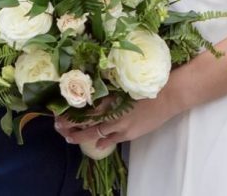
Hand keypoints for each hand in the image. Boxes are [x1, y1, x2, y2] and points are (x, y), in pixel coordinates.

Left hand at [54, 92, 175, 150]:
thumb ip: (109, 88)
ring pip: (95, 132)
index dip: (70, 112)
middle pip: (86, 121)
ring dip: (80, 136)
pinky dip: (102, 142)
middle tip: (58, 127)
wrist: (168, 94)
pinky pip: (112, 140)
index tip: (57, 112)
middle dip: (70, 126)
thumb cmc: (146, 82)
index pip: (84, 106)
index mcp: (110, 96)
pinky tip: (95, 144)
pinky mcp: (129, 133)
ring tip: (69, 137)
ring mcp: (120, 124)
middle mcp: (112, 111)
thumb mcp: (124, 82)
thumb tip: (95, 90)